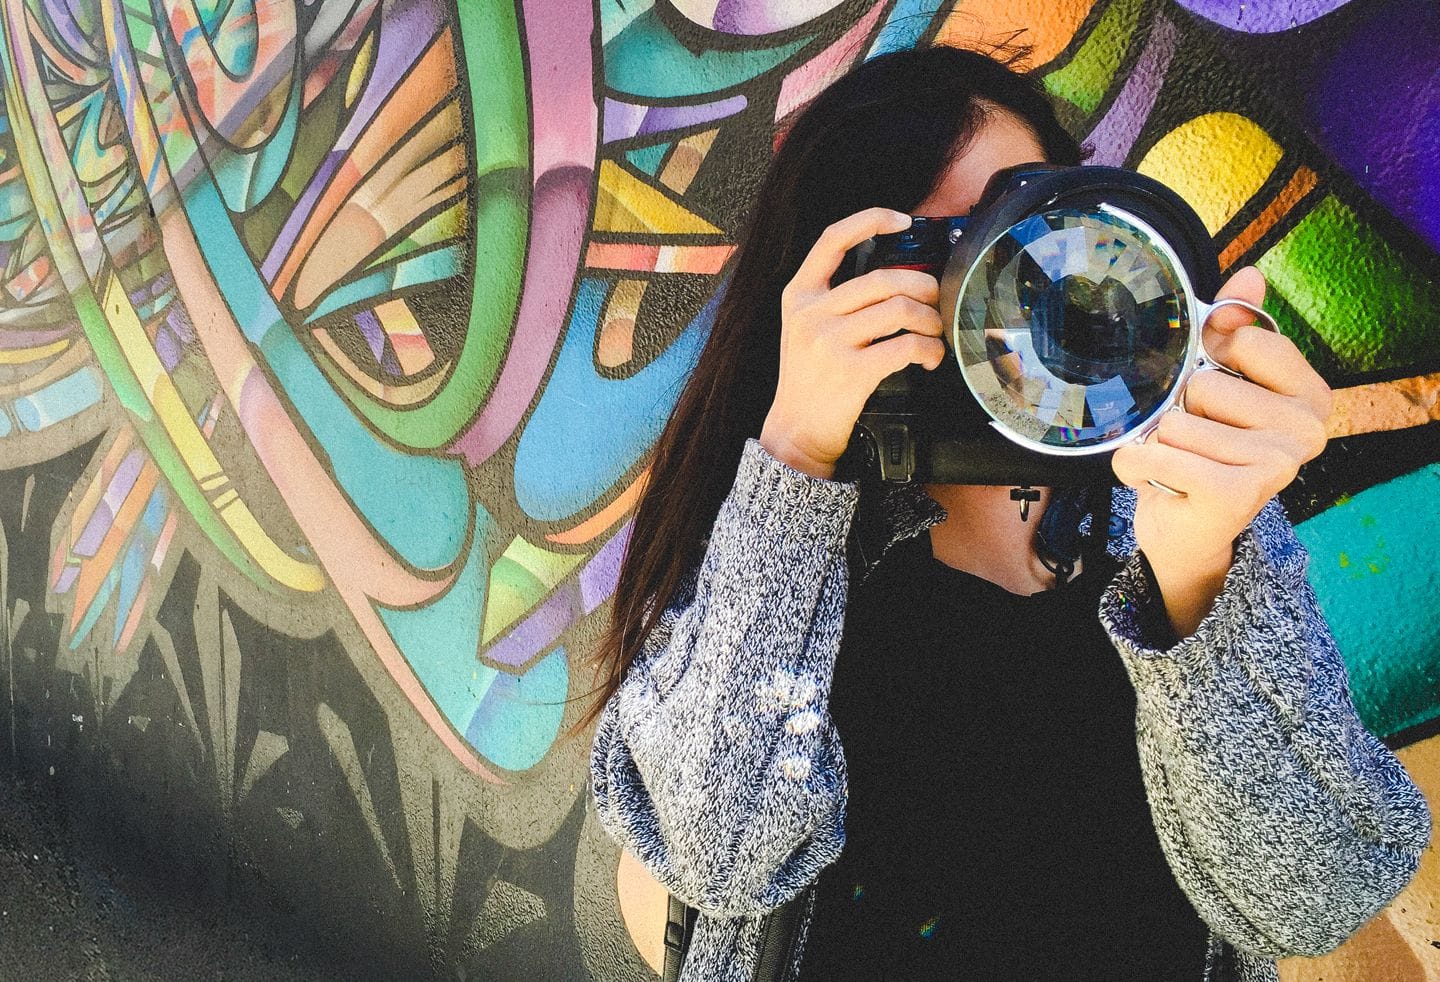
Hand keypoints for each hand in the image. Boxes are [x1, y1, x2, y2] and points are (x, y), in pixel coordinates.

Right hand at [760, 208, 945, 478]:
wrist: (796, 431)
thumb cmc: (809, 379)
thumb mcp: (805, 328)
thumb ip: (835, 299)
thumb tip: (897, 279)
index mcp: (798, 295)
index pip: (832, 239)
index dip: (870, 221)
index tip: (902, 222)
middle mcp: (811, 313)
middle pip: (883, 278)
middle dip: (922, 287)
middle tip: (936, 300)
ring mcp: (830, 342)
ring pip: (899, 310)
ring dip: (930, 320)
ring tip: (935, 333)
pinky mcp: (852, 371)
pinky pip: (905, 347)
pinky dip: (928, 350)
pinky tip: (930, 358)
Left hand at [1109, 267, 1333, 636]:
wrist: (1185, 528)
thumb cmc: (1202, 449)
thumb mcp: (1219, 380)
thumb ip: (1235, 327)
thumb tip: (1249, 275)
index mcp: (1312, 394)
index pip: (1245, 339)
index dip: (1211, 361)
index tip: (1216, 394)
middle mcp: (1307, 430)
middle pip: (1204, 384)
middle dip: (1180, 411)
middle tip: (1194, 441)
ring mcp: (1277, 465)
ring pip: (1176, 422)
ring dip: (1158, 443)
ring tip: (1179, 463)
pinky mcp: (1236, 495)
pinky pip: (1157, 455)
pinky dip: (1136, 465)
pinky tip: (1156, 480)